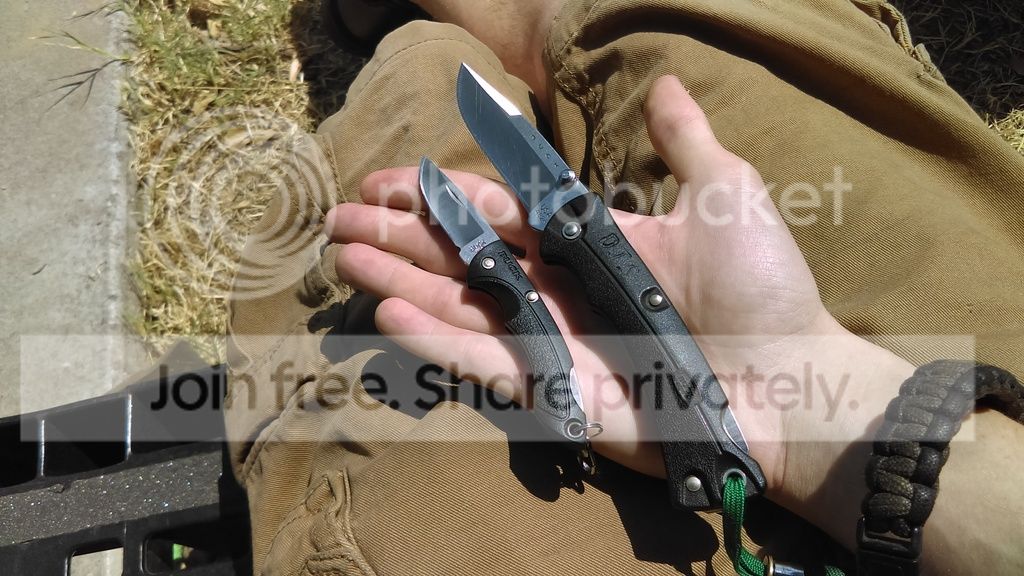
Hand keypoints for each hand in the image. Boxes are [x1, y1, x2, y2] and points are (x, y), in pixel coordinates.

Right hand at [325, 76, 902, 496]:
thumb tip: (665, 81)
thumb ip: (685, 141)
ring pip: (457, 304)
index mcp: (584, 242)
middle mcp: (556, 288)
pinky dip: (432, 339)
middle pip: (460, 254)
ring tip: (345, 255)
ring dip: (398, 278)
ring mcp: (549, 340)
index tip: (388, 176)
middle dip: (399, 233)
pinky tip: (388, 311)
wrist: (788, 381)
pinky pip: (480, 362)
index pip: (494, 208)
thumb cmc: (761, 289)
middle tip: (339, 218)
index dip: (439, 191)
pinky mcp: (551, 390)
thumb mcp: (724, 195)